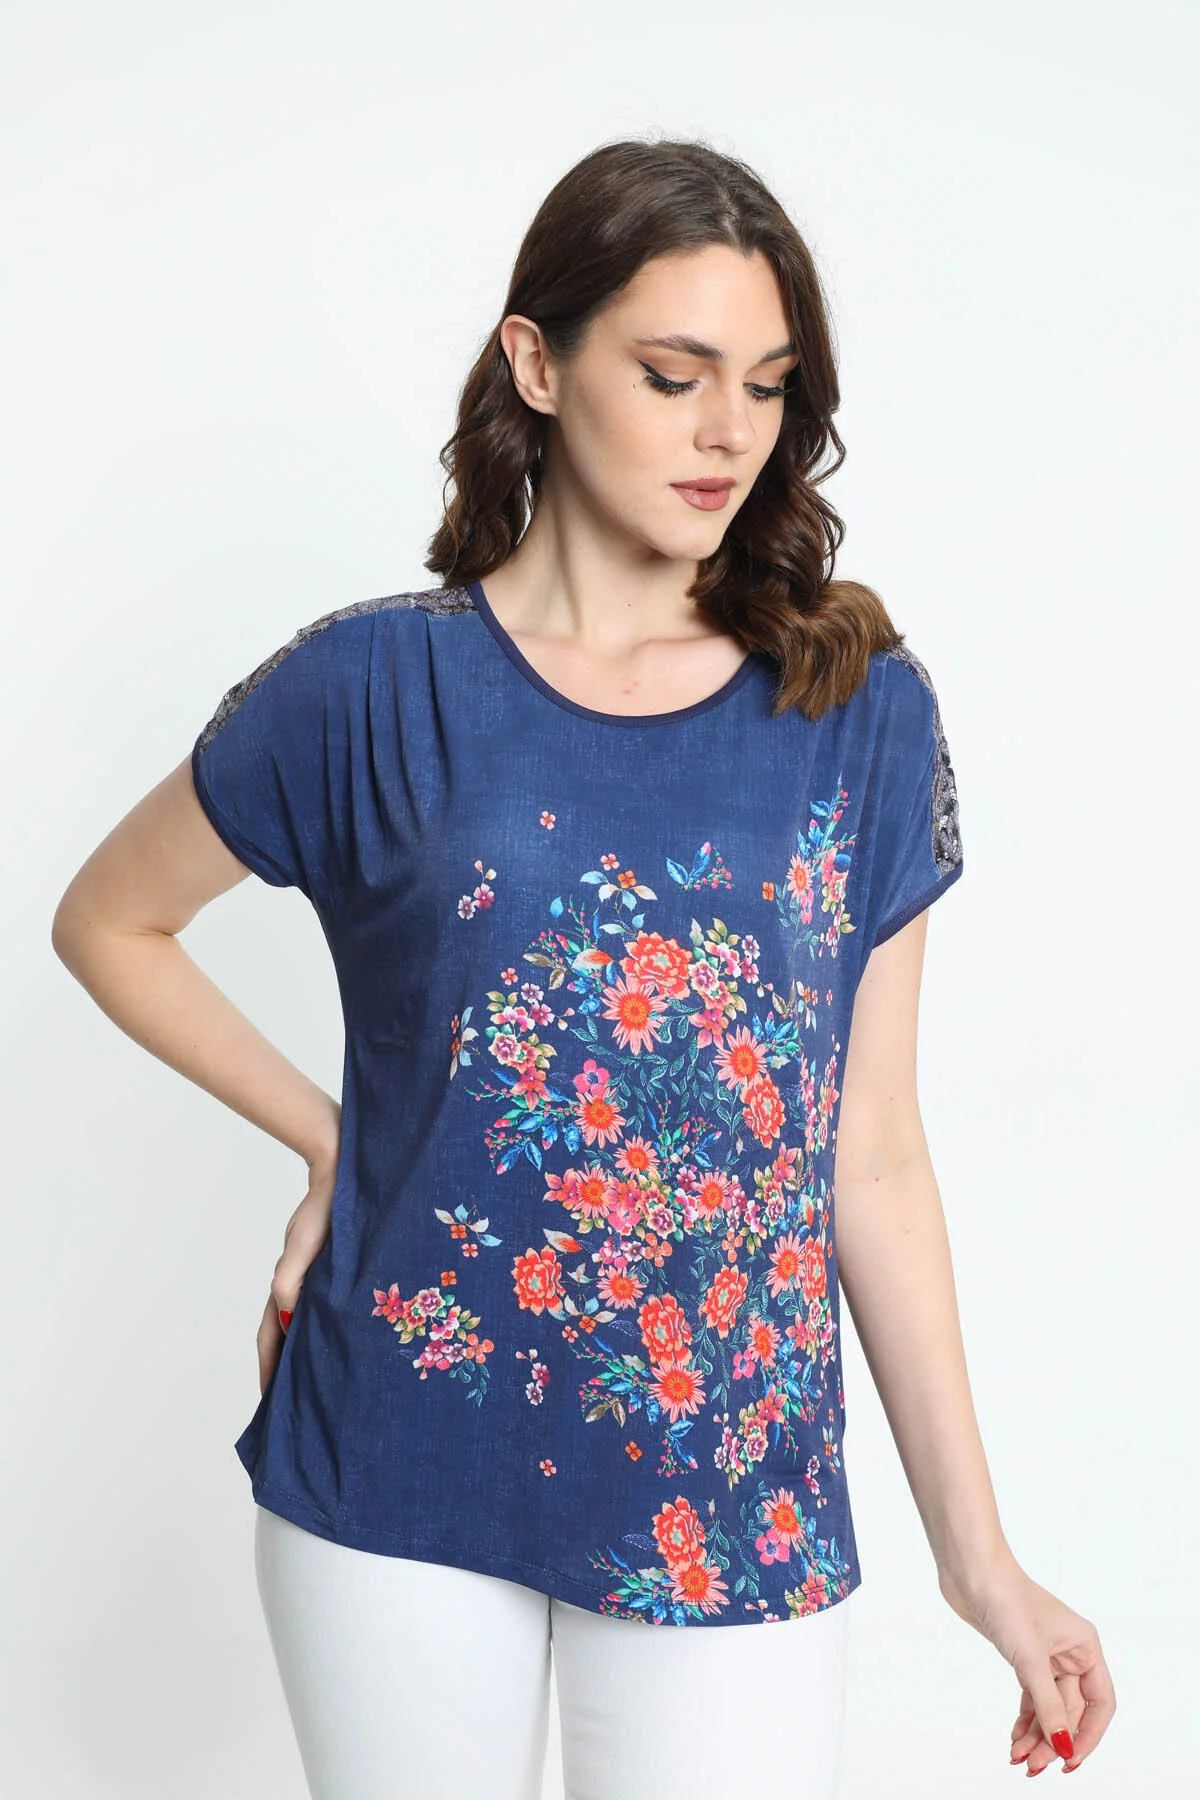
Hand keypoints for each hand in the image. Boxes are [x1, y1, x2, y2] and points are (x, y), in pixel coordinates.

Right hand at [255, 1133, 340, 1396]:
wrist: (341, 1174)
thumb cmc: (321, 1211)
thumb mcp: (302, 1246)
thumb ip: (290, 1280)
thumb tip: (287, 1316)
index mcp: (285, 1285)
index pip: (271, 1337)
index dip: (269, 1368)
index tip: (270, 1400)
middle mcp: (297, 1287)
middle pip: (284, 1336)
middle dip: (284, 1368)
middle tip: (292, 1402)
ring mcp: (313, 1280)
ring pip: (303, 1324)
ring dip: (304, 1351)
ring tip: (316, 1382)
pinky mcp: (332, 1272)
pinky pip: (323, 1308)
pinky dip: (323, 1329)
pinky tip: (339, 1341)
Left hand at [939, 1559, 1115, 1775]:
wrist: (970, 1571)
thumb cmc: (1006, 1602)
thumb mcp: (1030, 1660)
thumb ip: (1049, 1707)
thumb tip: (1064, 1748)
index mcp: (1086, 1647)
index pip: (1100, 1704)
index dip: (1089, 1736)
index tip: (1069, 1761)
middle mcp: (1070, 1652)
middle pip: (1072, 1710)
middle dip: (1054, 1740)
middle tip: (1033, 1767)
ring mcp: (1046, 1654)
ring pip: (1049, 1707)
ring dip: (1037, 1735)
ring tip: (1018, 1759)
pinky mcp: (1022, 1655)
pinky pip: (1032, 1696)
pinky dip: (1025, 1719)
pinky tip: (1015, 1739)